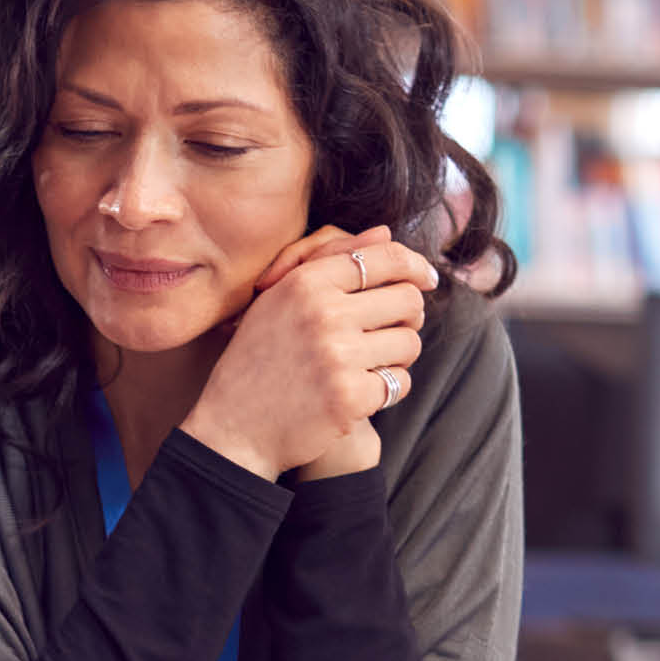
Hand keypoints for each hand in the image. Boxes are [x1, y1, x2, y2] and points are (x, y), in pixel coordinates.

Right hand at [181, 226, 434, 480]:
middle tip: (393, 329)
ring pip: (409, 343)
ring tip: (370, 363)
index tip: (426, 278)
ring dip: (398, 356)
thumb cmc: (257, 359)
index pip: (385, 258)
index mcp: (306, 283)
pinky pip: (399, 383)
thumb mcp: (279, 299)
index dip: (415, 266)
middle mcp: (323, 314)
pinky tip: (360, 392)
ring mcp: (338, 357)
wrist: (233, 426)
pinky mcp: (350, 397)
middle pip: (408, 300)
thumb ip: (330, 260)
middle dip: (409, 316)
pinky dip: (386, 390)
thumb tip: (386, 233)